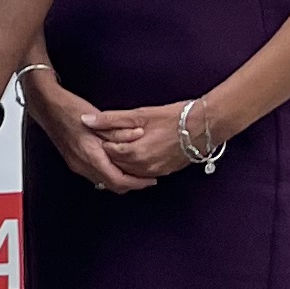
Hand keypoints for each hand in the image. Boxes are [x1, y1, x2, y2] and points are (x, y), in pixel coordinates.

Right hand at [21, 68, 150, 193]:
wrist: (47, 106)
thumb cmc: (70, 109)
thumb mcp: (100, 119)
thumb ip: (119, 132)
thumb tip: (138, 136)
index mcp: (89, 155)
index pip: (118, 181)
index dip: (137, 183)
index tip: (150, 180)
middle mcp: (81, 164)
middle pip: (111, 185)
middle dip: (131, 184)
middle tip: (146, 177)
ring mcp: (75, 164)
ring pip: (103, 181)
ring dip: (120, 179)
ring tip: (135, 170)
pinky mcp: (73, 160)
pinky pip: (95, 174)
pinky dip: (109, 173)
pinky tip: (117, 163)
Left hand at [81, 99, 214, 185]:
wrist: (204, 127)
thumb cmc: (173, 117)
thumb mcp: (139, 114)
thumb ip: (109, 119)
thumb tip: (85, 120)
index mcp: (134, 153)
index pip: (105, 152)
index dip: (102, 140)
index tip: (101, 132)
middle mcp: (143, 167)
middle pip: (115, 164)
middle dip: (109, 153)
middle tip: (108, 139)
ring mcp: (155, 172)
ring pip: (128, 171)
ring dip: (121, 161)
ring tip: (120, 145)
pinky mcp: (164, 172)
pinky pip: (142, 174)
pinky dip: (134, 166)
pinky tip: (135, 153)